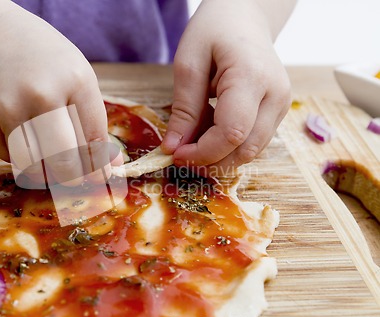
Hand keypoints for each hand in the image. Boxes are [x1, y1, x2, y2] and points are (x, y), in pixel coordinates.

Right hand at [0, 2, 112, 185]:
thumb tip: (111, 165)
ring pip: (35, 168)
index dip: (98, 166)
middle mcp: (43, 94)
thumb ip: (93, 120)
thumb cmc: (42, 60)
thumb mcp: (75, 77)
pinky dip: (19, 157)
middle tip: (73, 178)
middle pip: (66, 161)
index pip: (93, 140)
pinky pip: (9, 158)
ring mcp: (9, 108)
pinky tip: (20, 135)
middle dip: (73, 178)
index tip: (99, 178)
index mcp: (75, 80)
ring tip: (48, 163)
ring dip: (45, 174)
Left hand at [161, 0, 293, 175]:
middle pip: (245, 149)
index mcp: (251, 77)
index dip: (202, 152)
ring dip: (220, 157)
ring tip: (192, 143)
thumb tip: (173, 148)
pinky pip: (254, 141)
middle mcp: (276, 95)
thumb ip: (184, 108)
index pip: (231, 133)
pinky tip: (209, 134)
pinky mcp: (279, 111)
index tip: (175, 154)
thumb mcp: (189, 62)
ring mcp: (282, 104)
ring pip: (252, 151)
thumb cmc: (214, 30)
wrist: (245, 15)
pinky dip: (229, 147)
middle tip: (180, 155)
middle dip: (210, 161)